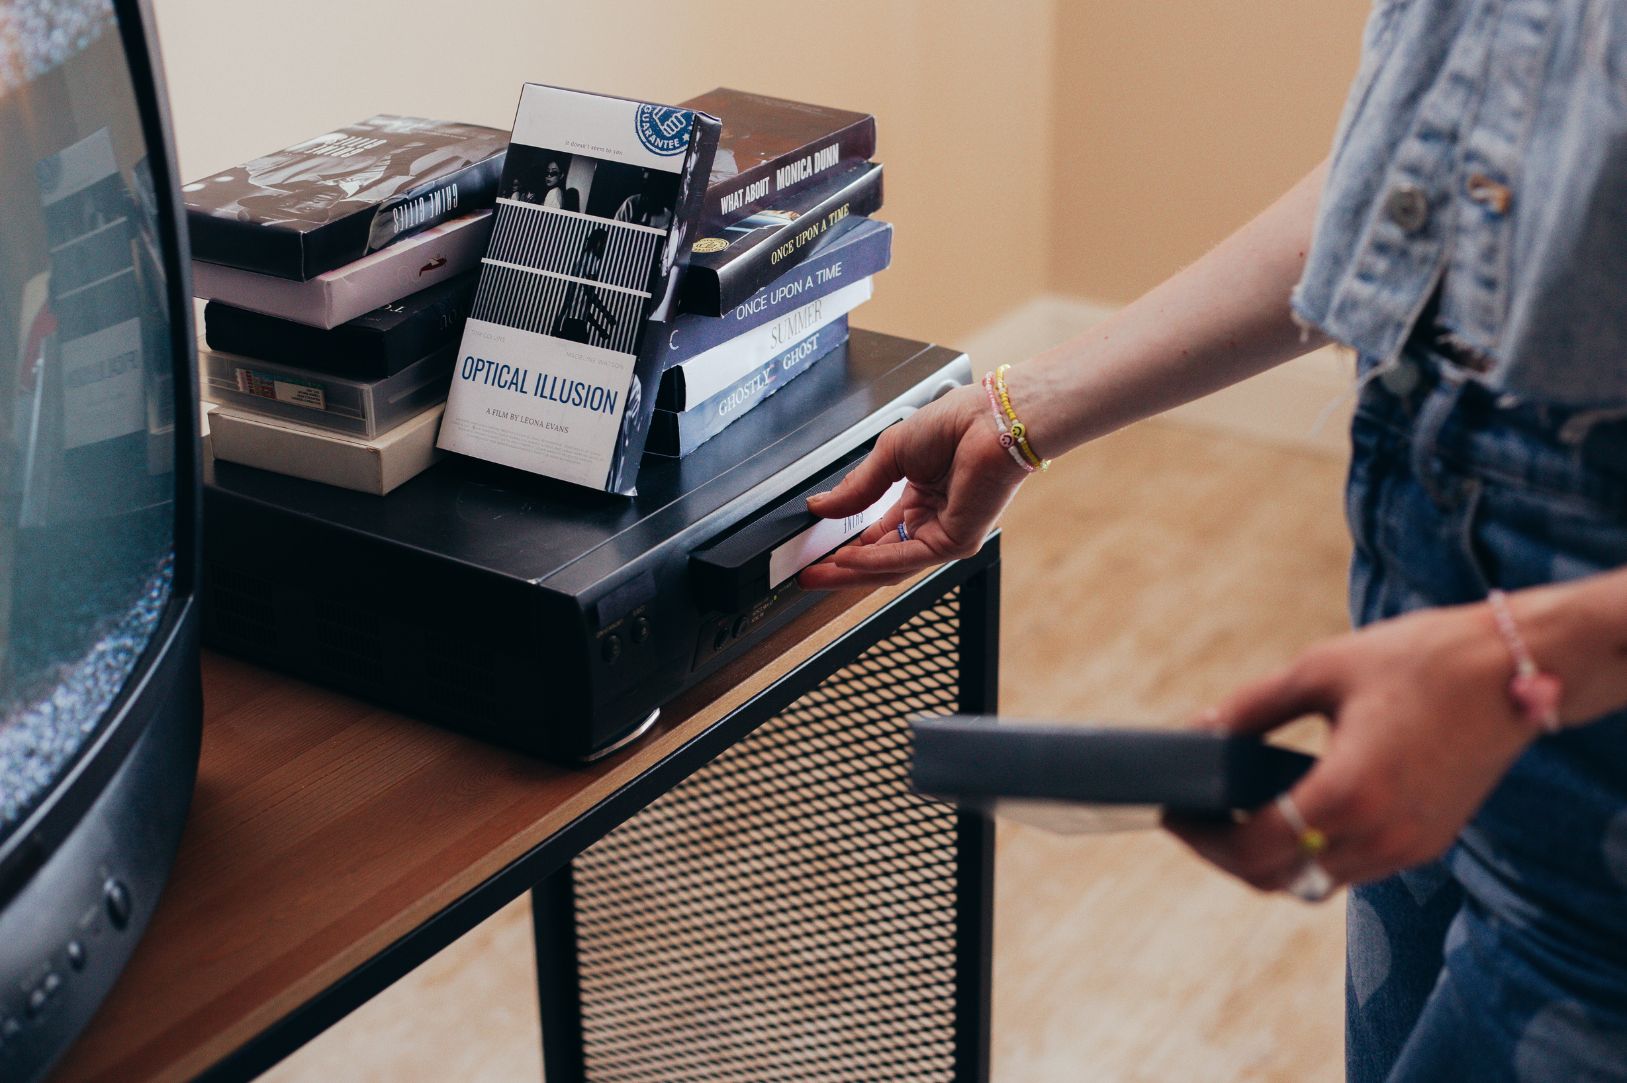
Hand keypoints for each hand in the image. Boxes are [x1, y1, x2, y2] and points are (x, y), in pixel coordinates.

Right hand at [797, 382, 1028, 589]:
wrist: (987, 420)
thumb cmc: (955, 425)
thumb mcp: (889, 455)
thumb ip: (857, 487)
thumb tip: (822, 506)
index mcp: (920, 498)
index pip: (877, 534)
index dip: (846, 545)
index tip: (816, 551)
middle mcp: (932, 520)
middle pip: (880, 557)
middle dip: (842, 567)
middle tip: (809, 573)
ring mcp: (944, 534)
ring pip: (889, 565)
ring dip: (851, 571)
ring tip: (818, 573)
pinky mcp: (954, 543)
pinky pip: (905, 557)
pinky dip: (872, 561)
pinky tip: (846, 559)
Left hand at [1165, 600, 1535, 895]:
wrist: (1518, 668)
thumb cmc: (1419, 658)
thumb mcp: (1321, 669)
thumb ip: (1252, 707)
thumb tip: (1196, 729)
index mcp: (1350, 792)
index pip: (1254, 848)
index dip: (1202, 837)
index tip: (1172, 811)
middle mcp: (1383, 834)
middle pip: (1280, 878)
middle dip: (1227, 854)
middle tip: (1195, 818)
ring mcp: (1410, 846)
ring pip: (1318, 881)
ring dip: (1271, 858)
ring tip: (1232, 815)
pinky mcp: (1428, 842)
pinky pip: (1354, 867)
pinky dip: (1314, 851)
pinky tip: (1288, 812)